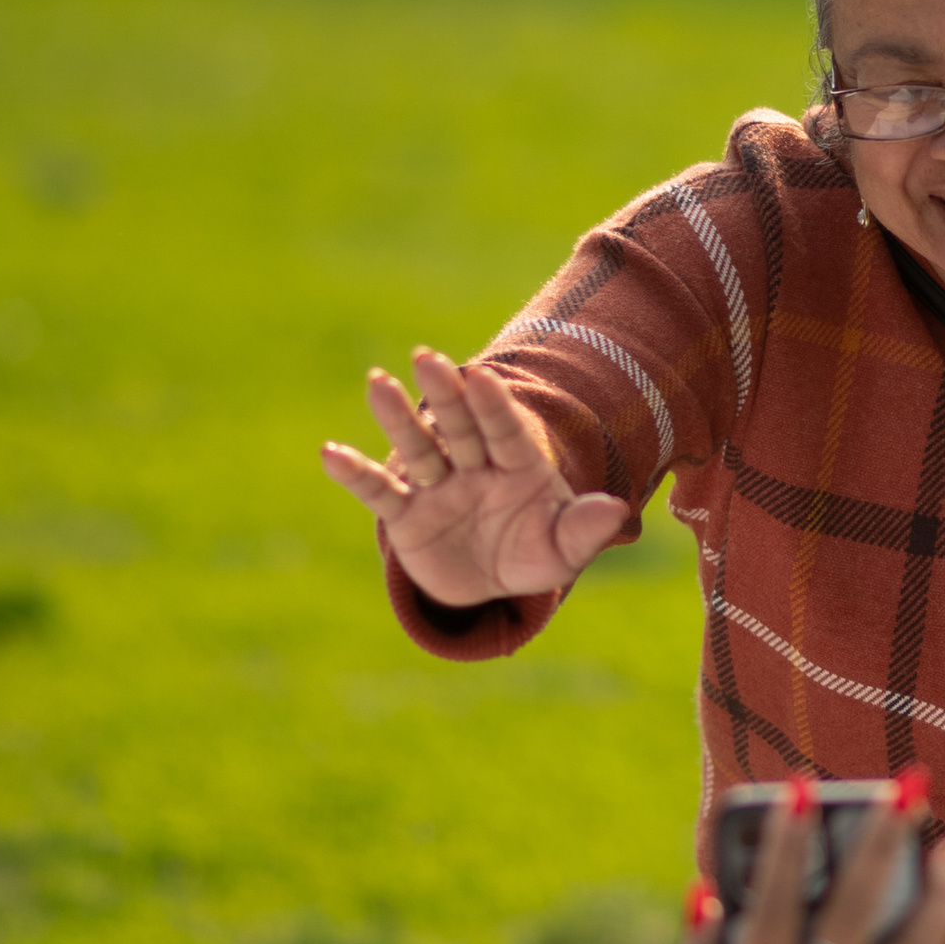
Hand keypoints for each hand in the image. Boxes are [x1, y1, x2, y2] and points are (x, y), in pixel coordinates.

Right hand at [319, 346, 628, 607]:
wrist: (492, 586)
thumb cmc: (534, 554)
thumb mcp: (563, 550)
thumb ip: (584, 530)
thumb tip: (614, 511)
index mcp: (520, 466)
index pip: (506, 431)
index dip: (493, 406)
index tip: (482, 375)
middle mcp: (476, 466)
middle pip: (460, 427)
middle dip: (445, 396)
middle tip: (426, 357)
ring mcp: (439, 487)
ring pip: (419, 448)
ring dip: (398, 418)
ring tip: (377, 382)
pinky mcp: (407, 515)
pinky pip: (380, 492)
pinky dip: (356, 475)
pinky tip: (330, 453)